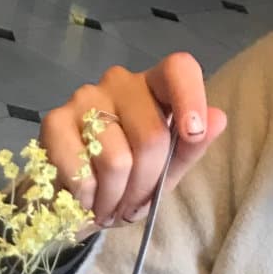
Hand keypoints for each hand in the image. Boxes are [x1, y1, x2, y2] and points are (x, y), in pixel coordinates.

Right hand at [40, 53, 227, 228]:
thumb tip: (218, 118)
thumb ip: (189, 149)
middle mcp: (119, 83)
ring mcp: (84, 98)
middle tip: (132, 203)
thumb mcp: (165, 173)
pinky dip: (88, 198)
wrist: (71, 202)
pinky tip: (85, 198)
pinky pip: (83, 172)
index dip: (190, 98)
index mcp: (154, 88)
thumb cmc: (124, 182)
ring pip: (117, 160)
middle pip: (152, 135)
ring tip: (108, 204)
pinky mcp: (54, 122)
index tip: (192, 134)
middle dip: (146, 185)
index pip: (178, 69)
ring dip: (115, 198)